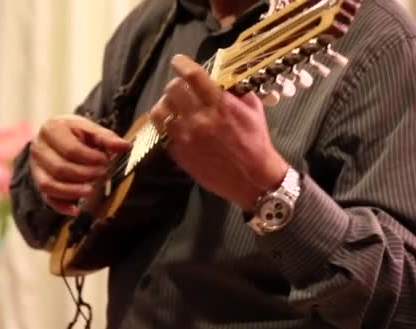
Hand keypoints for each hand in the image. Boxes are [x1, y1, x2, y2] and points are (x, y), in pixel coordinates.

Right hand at [29, 115, 129, 215]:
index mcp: (51, 129)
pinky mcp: (38, 182)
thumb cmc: (76, 132)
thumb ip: (107, 138)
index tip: (106, 160)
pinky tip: (76, 210)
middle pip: (60, 168)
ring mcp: (35, 167)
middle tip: (102, 174)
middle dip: (84, 174)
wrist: (59, 135)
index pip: (71, 149)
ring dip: (72, 191)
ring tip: (91, 191)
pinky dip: (61, 206)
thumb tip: (124, 146)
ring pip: (49, 185)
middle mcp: (38, 148)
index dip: (91, 158)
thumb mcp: (91, 129)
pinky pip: (47, 198)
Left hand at [149, 54, 287, 210]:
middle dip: (175, 84)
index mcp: (220, 105)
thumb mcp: (253, 109)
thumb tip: (220, 77)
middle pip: (172, 89)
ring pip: (160, 111)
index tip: (178, 61)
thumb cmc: (256, 141)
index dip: (181, 64)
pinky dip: (165, 124)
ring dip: (166, 104)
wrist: (252, 179)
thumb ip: (236, 91)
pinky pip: (161, 131)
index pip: (192, 76)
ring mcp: (186, 137)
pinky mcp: (179, 153)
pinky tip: (173, 123)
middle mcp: (200, 119)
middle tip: (181, 87)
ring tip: (173, 105)